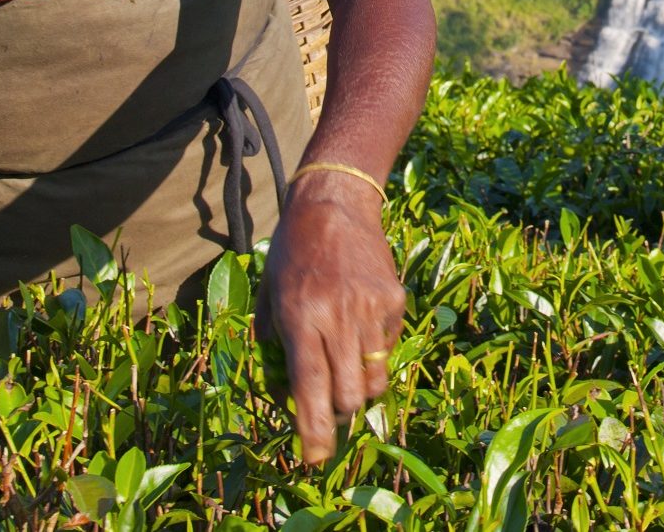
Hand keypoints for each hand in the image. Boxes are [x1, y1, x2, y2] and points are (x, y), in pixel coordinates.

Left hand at [257, 173, 406, 464]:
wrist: (334, 204)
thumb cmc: (292, 253)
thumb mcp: (269, 296)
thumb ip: (273, 345)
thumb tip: (286, 394)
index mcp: (300, 318)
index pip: (309, 389)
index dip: (312, 430)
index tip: (313, 459)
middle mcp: (338, 317)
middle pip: (348, 397)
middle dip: (339, 415)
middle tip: (329, 408)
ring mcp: (371, 309)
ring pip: (374, 380)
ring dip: (358, 389)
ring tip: (345, 367)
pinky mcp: (394, 300)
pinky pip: (388, 349)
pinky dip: (374, 354)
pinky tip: (359, 327)